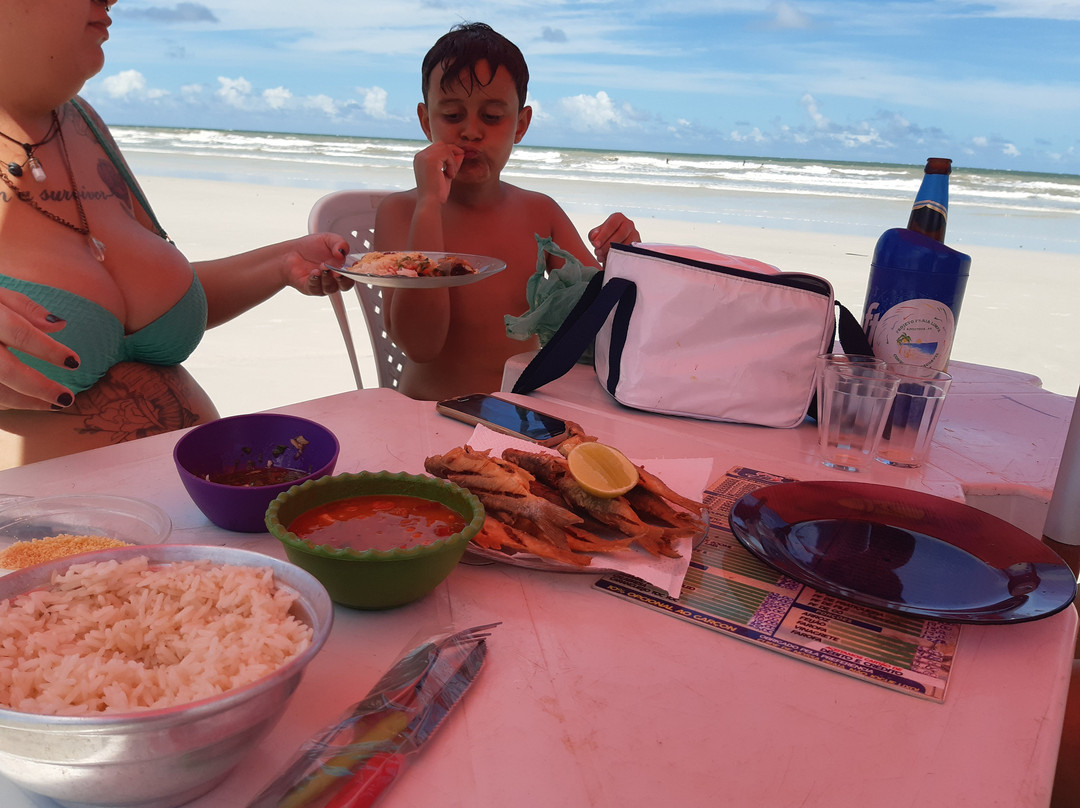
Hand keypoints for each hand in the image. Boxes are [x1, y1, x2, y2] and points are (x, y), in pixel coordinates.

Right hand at [0, 288, 77, 410]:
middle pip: (6, 370)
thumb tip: (60, 325)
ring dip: (25, 402)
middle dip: (39, 388)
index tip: (74, 362)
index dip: (49, 350)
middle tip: (67, 398)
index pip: (20, 332)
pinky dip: (6, 403)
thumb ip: (24, 307)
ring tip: (53, 405)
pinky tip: (26, 403)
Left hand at [281, 233, 356, 295]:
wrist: (290, 254)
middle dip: (343, 279)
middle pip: (345, 285)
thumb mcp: (327, 239)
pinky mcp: (311, 288)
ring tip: (322, 267)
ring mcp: (323, 284)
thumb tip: (343, 252)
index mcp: (341, 267)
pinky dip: (316, 280)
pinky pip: (316, 288)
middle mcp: (334, 278)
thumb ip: (339, 242)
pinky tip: (314, 272)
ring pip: (331, 288)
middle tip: (337, 271)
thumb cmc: (309, 247)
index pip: (353, 274)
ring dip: (328, 278)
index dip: (355, 272)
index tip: (352, 267)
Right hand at [413, 142, 463, 204]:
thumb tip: (461, 152)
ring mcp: (424, 156)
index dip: (449, 155)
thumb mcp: (445, 174)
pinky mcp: (430, 159)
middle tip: (454, 170)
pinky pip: (447, 153)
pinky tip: (450, 175)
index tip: (453, 168)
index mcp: (420, 159)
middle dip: (452, 154)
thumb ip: (450, 163)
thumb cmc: (437, 193)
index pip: (437, 148)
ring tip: (451, 174)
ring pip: (445, 148)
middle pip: (441, 144)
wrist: (430, 203)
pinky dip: (452, 164)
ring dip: (452, 160)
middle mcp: (420, 156)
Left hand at [588, 212, 639, 265]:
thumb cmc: (605, 238)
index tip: (596, 244)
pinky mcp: (638, 246)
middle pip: (621, 233)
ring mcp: (635, 234)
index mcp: (618, 218)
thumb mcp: (596, 235)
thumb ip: (593, 234)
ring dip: (613, 252)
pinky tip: (612, 260)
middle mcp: (628, 224)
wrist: (614, 247)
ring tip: (603, 257)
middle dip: (608, 244)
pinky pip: (631, 252)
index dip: (603, 235)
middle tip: (598, 252)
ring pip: (627, 243)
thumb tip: (594, 237)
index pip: (612, 224)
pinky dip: (621, 257)